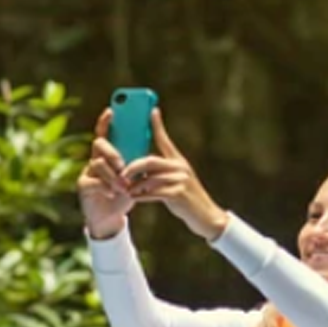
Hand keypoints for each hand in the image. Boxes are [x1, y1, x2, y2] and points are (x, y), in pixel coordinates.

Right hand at [76, 109, 136, 239]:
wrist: (111, 217)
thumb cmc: (124, 193)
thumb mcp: (135, 176)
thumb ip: (137, 161)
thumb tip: (151, 144)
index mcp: (108, 154)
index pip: (105, 133)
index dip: (106, 121)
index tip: (112, 110)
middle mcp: (95, 159)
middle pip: (99, 144)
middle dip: (112, 152)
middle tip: (122, 165)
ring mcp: (87, 172)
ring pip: (97, 164)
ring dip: (112, 175)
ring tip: (123, 187)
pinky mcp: (83, 186)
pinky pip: (93, 181)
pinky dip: (105, 187)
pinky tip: (113, 193)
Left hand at [120, 109, 228, 240]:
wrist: (206, 216)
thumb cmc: (187, 199)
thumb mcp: (178, 181)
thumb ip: (163, 172)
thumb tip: (141, 168)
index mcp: (179, 162)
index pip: (165, 140)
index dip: (158, 125)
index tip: (152, 111)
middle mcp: (180, 168)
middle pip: (149, 160)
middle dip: (132, 167)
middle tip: (121, 173)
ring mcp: (180, 181)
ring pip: (149, 179)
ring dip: (134, 185)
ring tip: (126, 190)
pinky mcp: (178, 194)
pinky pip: (153, 193)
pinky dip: (141, 196)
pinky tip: (134, 198)